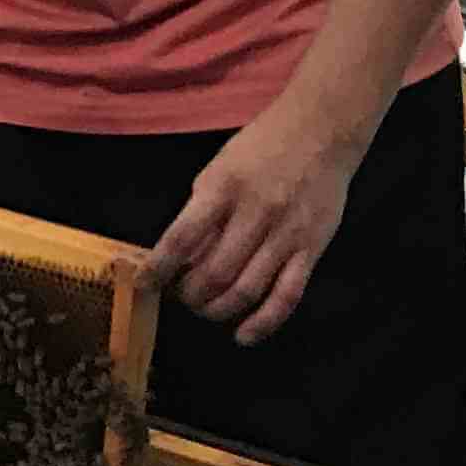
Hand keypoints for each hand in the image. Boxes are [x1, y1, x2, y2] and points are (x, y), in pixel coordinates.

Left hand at [147, 92, 367, 344]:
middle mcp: (255, 213)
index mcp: (223, 189)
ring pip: (247, 290)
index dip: (158, 268)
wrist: (322, 130)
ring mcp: (287, 233)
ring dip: (218, 310)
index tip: (143, 284)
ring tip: (205, 309)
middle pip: (214, 273)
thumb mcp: (218, 169)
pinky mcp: (312, 248)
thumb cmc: (261, 148)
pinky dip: (263, 322)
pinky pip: (287, 295)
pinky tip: (243, 335)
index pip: (181, 238)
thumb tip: (177, 258)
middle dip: (190, 295)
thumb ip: (200, 212)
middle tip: (182, 297)